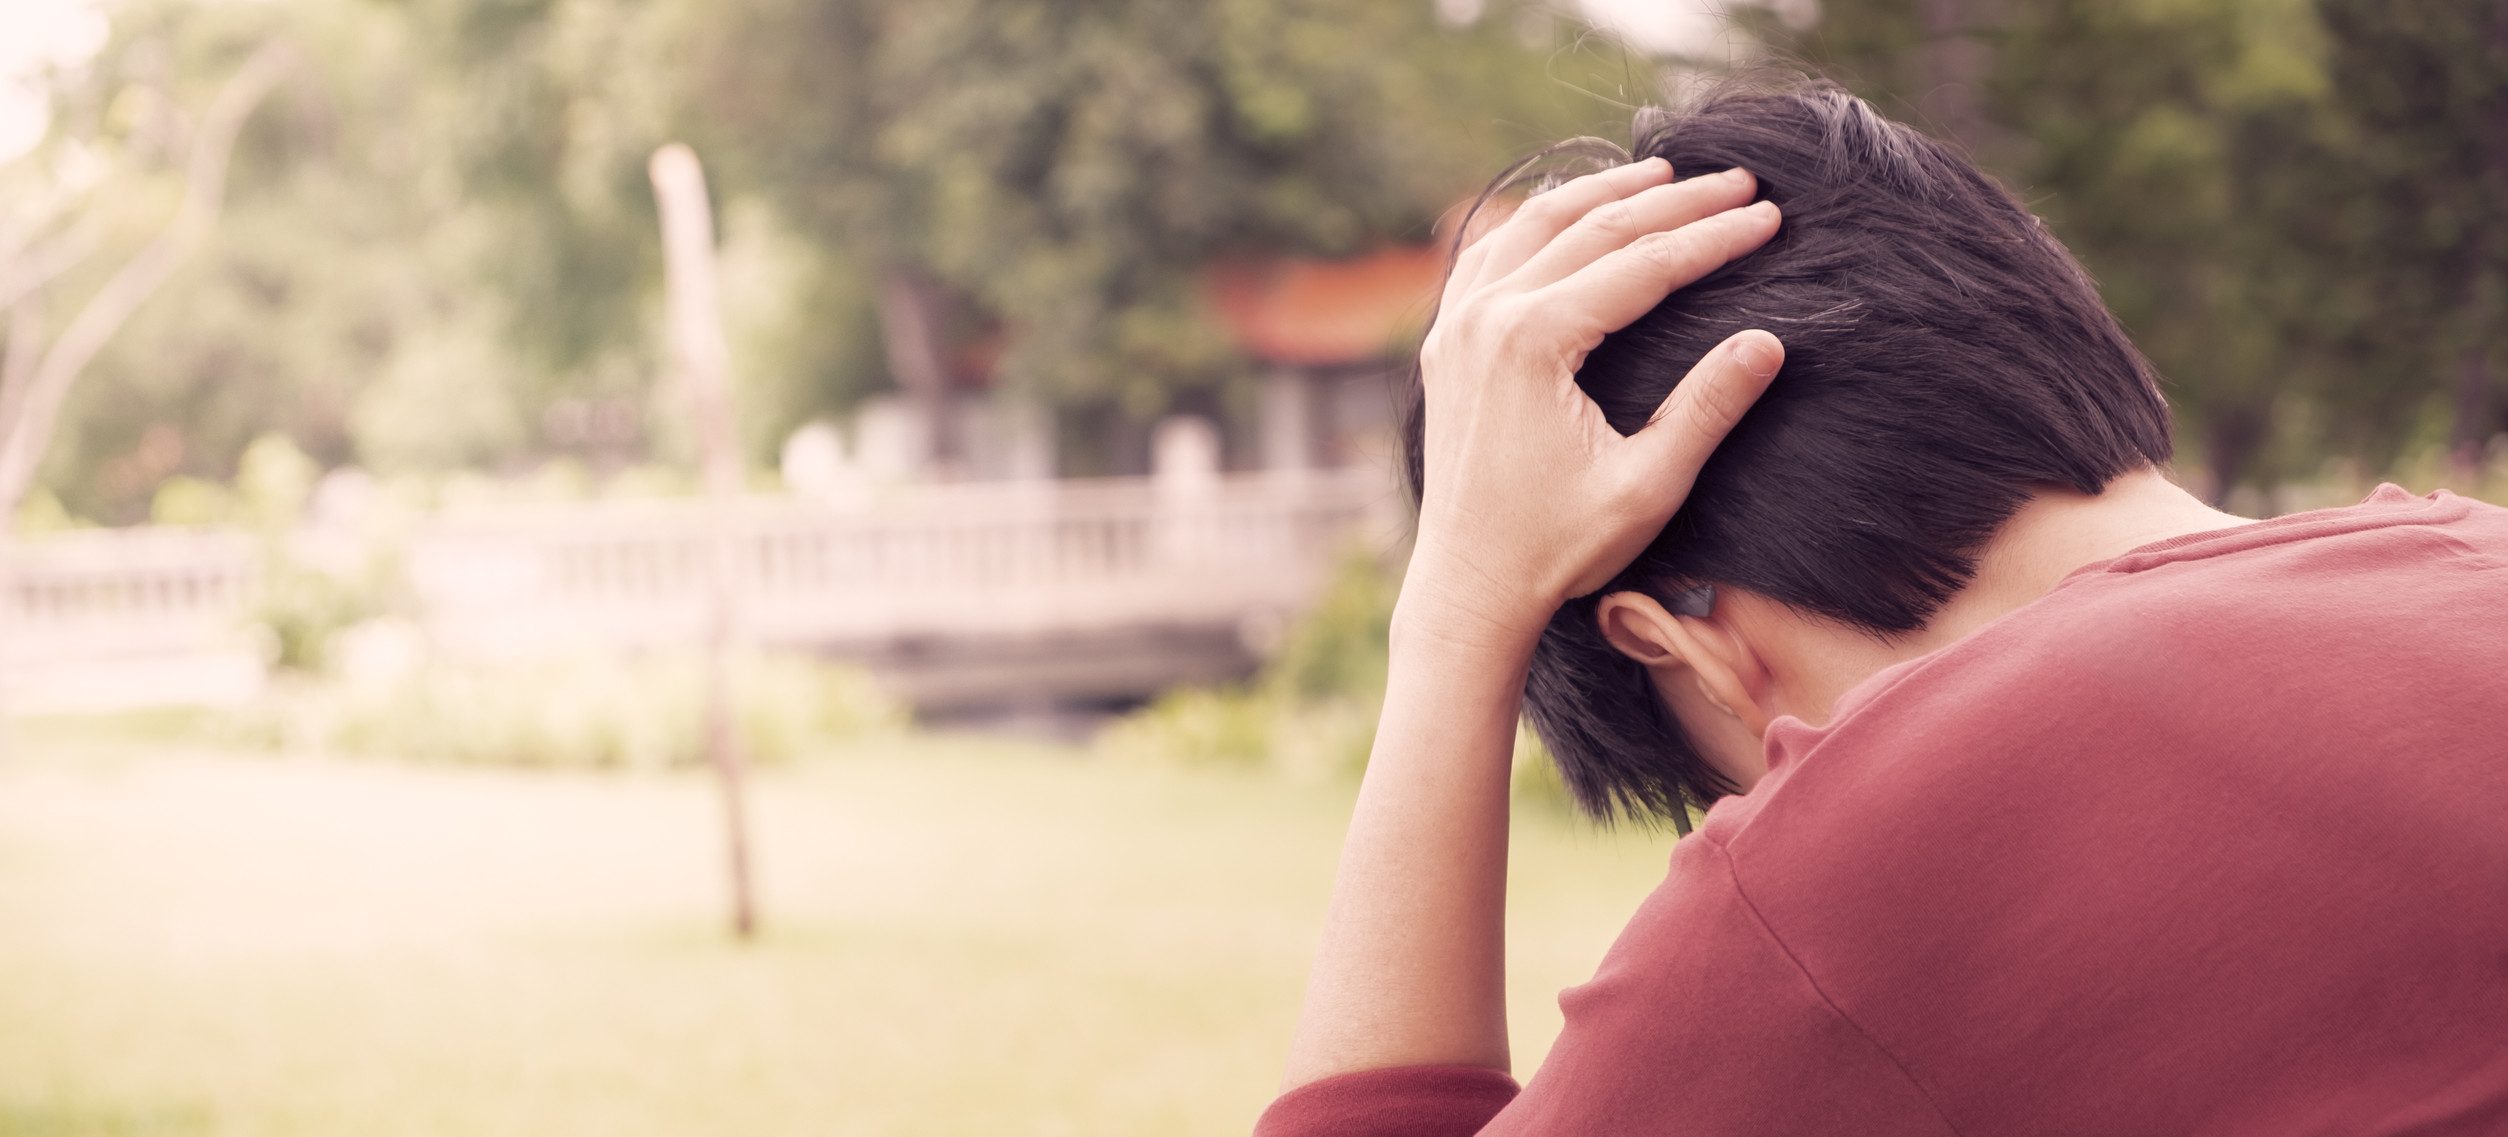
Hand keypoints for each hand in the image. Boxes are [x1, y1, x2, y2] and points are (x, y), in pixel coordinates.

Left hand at [1404, 157, 1784, 642]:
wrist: (1469, 590)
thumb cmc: (1557, 549)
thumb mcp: (1648, 485)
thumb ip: (1707, 408)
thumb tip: (1768, 342)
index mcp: (1534, 342)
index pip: (1644, 264)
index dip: (1715, 237)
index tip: (1771, 216)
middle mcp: (1486, 317)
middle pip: (1593, 228)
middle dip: (1674, 199)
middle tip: (1739, 180)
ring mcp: (1456, 327)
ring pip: (1534, 225)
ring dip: (1603, 193)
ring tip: (1663, 172)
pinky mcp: (1445, 346)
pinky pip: (1489, 255)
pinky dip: (1537, 223)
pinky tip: (1570, 214)